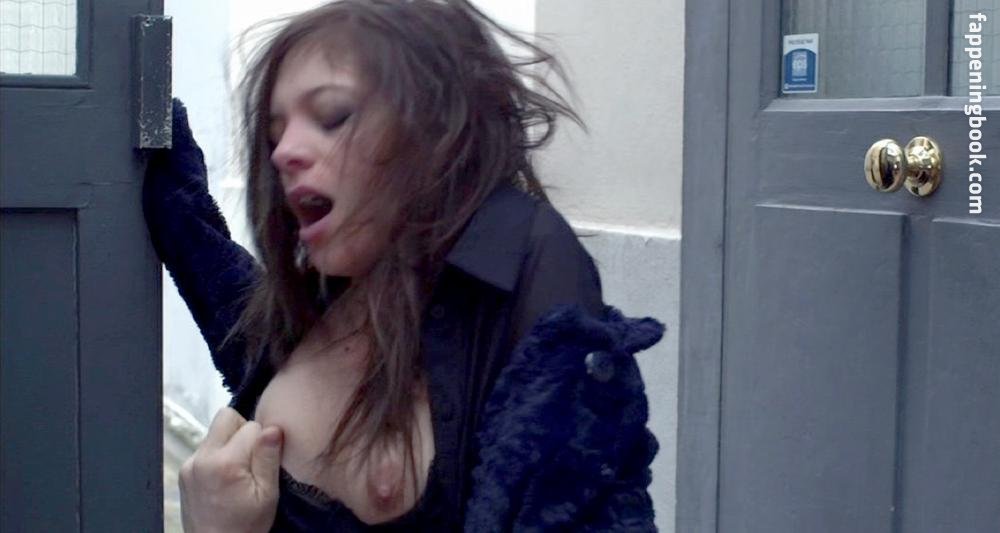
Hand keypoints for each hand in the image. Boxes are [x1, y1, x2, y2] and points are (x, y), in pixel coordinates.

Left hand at [179, 407, 283, 532]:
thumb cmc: (245, 527)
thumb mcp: (267, 495)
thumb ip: (268, 458)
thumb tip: (273, 428)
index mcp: (225, 462)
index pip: (251, 426)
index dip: (263, 440)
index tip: (264, 461)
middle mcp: (202, 458)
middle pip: (225, 416)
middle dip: (243, 429)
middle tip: (251, 457)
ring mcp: (189, 464)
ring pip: (215, 432)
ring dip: (229, 443)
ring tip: (237, 471)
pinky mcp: (184, 471)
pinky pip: (205, 448)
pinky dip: (218, 455)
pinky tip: (224, 478)